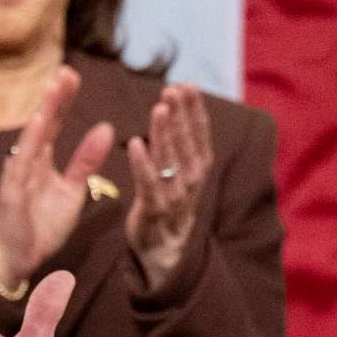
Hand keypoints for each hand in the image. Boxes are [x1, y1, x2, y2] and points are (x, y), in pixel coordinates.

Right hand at [0, 66, 114, 290]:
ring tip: (54, 87)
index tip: (73, 75)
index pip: (53, 123)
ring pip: (31, 138)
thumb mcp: (74, 189)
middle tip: (66, 70)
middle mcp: (27, 161)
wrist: (23, 258)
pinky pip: (21, 164)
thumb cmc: (44, 222)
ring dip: (43, 112)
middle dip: (53, 97)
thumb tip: (107, 129)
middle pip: (41, 123)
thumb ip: (87, 160)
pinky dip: (29, 143)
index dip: (63, 100)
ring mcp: (17, 175)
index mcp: (42, 159)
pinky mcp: (11, 192)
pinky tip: (38, 124)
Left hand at [125, 85, 213, 289]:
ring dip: (166, 134)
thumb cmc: (170, 203)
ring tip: (160, 108)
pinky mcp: (155, 210)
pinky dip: (142, 164)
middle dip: (181, 115)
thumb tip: (175, 107)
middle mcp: (192, 180)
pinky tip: (136, 143)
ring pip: (171, 160)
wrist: (166, 251)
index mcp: (199, 168)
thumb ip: (179, 144)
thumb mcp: (180, 172)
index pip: (200, 133)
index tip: (187, 85)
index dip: (195, 110)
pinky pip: (148, 184)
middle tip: (173, 90)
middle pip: (187, 142)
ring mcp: (175, 196)